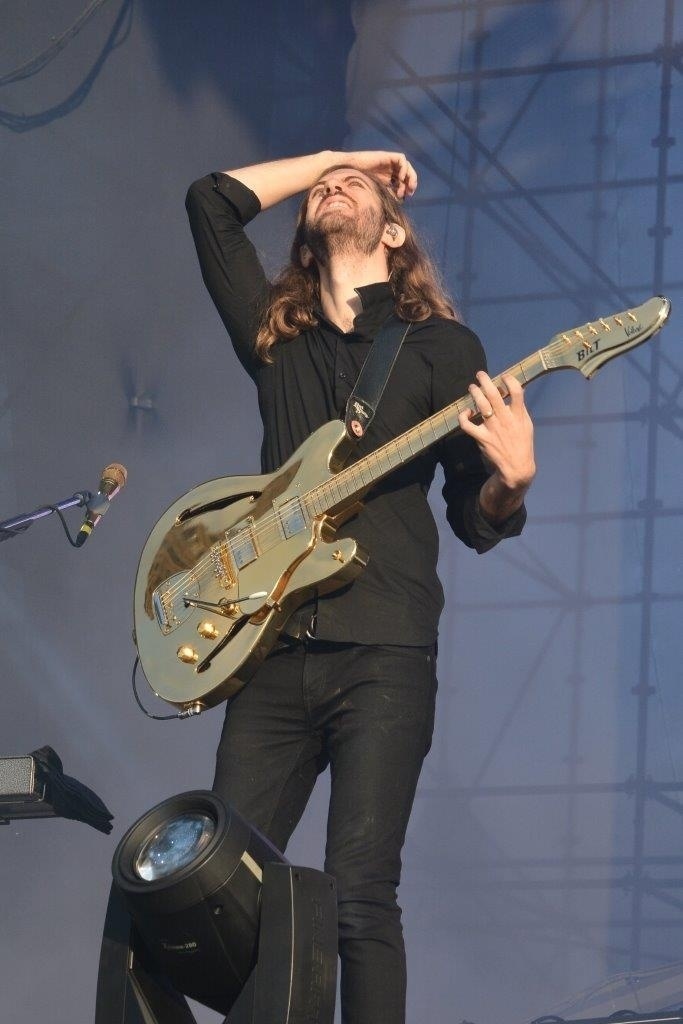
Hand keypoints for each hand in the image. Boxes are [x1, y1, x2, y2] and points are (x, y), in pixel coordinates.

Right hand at [332, 150, 417, 198]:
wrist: (344, 170)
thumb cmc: (353, 185)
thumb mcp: (371, 195)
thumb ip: (379, 200)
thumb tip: (389, 214)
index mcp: (385, 179)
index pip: (401, 182)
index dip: (405, 190)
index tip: (404, 199)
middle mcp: (387, 171)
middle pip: (406, 174)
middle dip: (410, 183)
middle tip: (409, 193)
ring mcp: (387, 163)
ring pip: (406, 166)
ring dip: (410, 176)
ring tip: (408, 186)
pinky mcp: (385, 156)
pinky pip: (401, 159)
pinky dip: (404, 168)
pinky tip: (399, 178)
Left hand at [459, 372, 535, 511]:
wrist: (516, 467)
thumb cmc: (522, 443)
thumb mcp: (527, 424)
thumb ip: (520, 408)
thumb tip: (516, 391)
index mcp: (518, 415)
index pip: (516, 392)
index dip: (509, 380)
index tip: (504, 377)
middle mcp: (505, 420)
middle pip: (494, 394)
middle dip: (485, 381)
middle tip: (480, 374)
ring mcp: (492, 428)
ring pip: (480, 405)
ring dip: (475, 392)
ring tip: (473, 387)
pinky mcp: (481, 438)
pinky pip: (467, 425)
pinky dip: (463, 416)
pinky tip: (466, 411)